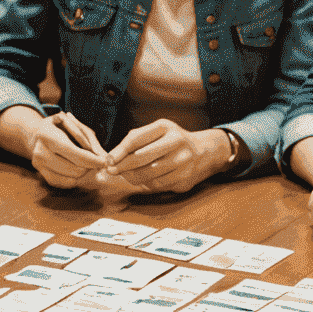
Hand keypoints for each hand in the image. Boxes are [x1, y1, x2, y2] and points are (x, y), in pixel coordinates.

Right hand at [27, 110, 109, 188]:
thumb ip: (91, 141)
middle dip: (90, 166)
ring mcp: (38, 164)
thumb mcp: (76, 126)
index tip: (105, 162)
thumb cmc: (62, 127)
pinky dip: (75, 179)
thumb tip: (104, 158)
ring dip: (83, 172)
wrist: (39, 133)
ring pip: (71, 178)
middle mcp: (39, 151)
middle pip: (75, 169)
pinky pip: (63, 183)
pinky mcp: (41, 174)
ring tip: (86, 163)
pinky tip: (78, 169)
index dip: (93, 160)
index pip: (76, 155)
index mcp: (47, 135)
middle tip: (97, 161)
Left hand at [99, 120, 225, 193]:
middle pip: (141, 158)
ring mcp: (182, 161)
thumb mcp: (157, 132)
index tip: (108, 160)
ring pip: (148, 174)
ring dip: (132, 177)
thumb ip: (136, 140)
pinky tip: (143, 180)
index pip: (136, 139)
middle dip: (122, 166)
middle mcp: (176, 142)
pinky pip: (158, 185)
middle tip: (111, 170)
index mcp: (165, 127)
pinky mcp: (184, 178)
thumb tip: (112, 157)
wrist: (204, 151)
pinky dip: (146, 184)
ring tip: (125, 175)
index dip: (119, 151)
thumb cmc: (172, 141)